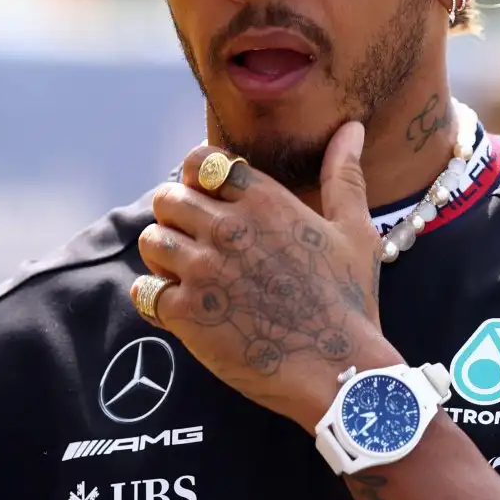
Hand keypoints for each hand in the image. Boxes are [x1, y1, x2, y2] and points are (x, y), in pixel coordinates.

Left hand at [133, 121, 402, 429]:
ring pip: (151, 240)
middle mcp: (228, 228)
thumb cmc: (350, 302)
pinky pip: (144, 291)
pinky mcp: (187, 313)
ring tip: (185, 274)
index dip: (198, 178)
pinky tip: (178, 307)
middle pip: (168, 198)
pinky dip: (155, 298)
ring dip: (162, 256)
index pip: (202, 162)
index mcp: (264, 200)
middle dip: (176, 216)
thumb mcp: (355, 231)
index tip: (209, 200)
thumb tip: (351, 128)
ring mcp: (203, 270)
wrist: (339, 371)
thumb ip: (343, 174)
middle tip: (196, 242)